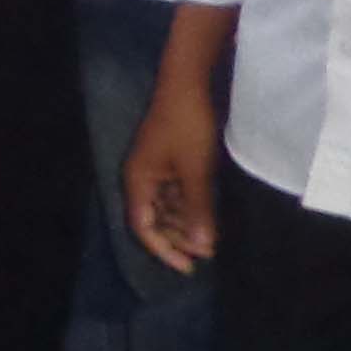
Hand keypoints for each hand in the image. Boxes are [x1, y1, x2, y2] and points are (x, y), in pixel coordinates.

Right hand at [125, 77, 224, 274]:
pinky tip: (208, 215)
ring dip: (186, 224)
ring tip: (212, 238)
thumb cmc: (187, 126)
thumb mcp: (195, 171)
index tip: (189, 267)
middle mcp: (142, 178)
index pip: (143, 227)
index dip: (164, 250)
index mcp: (138, 181)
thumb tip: (203, 247)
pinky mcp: (169, 161)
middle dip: (178, 239)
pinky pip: (176, 193)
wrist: (188, 83)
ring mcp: (156, 169)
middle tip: (208, 254)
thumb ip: (197, 209)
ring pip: (167, 208)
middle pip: (154, 220)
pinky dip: (190, 207)